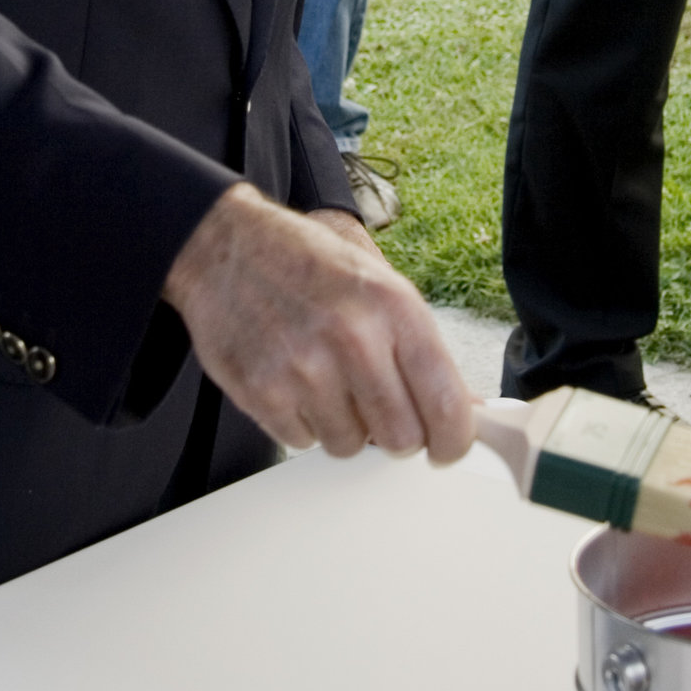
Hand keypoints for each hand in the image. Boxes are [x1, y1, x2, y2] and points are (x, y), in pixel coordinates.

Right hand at [163, 182, 474, 461]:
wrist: (225, 245)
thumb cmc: (306, 262)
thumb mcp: (379, 284)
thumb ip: (422, 349)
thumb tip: (465, 409)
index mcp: (394, 306)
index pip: (446, 405)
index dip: (453, 440)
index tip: (447, 445)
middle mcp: (353, 337)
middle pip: (402, 439)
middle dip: (394, 433)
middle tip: (377, 405)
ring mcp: (304, 368)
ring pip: (350, 446)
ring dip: (343, 425)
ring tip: (324, 378)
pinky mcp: (262, 391)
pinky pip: (302, 442)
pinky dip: (301, 422)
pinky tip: (292, 379)